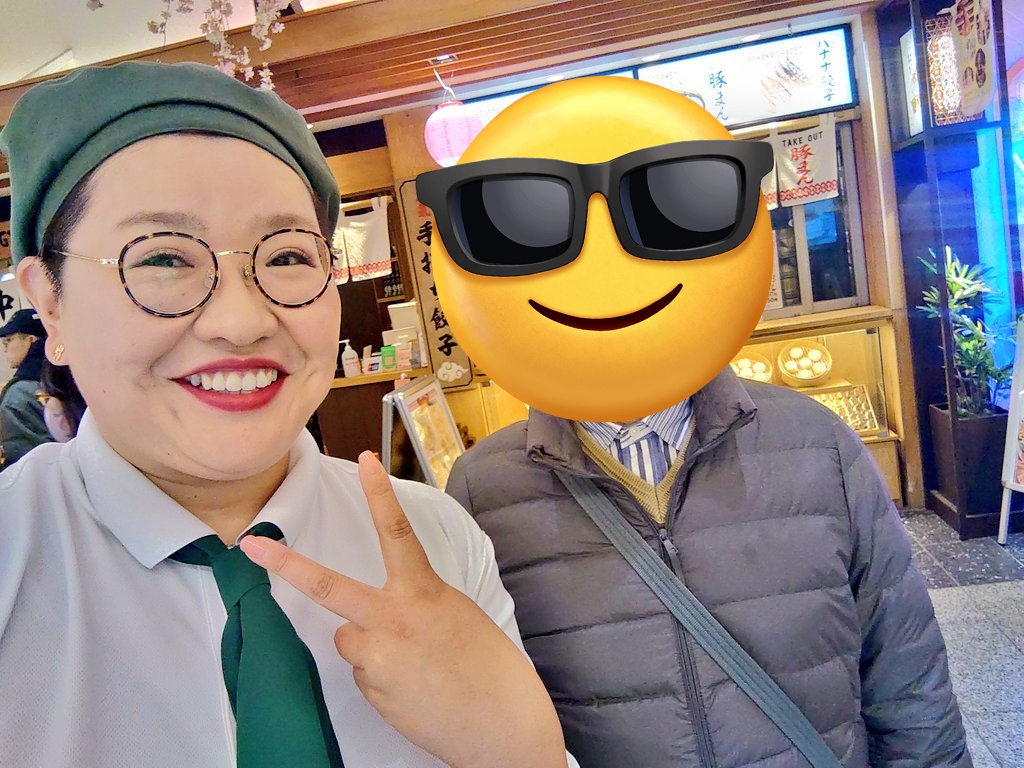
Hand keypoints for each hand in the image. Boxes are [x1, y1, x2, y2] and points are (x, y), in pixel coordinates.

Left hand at [239, 451, 566, 767]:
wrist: (501, 726)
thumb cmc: (488, 665)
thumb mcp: (455, 614)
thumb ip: (414, 602)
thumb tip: (379, 613)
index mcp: (423, 592)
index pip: (397, 532)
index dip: (380, 494)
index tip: (366, 460)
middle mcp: (393, 621)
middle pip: (328, 586)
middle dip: (286, 564)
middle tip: (250, 545)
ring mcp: (378, 659)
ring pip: (349, 639)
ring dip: (368, 645)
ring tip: (413, 663)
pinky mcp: (373, 693)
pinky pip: (364, 673)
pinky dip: (381, 676)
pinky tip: (413, 686)